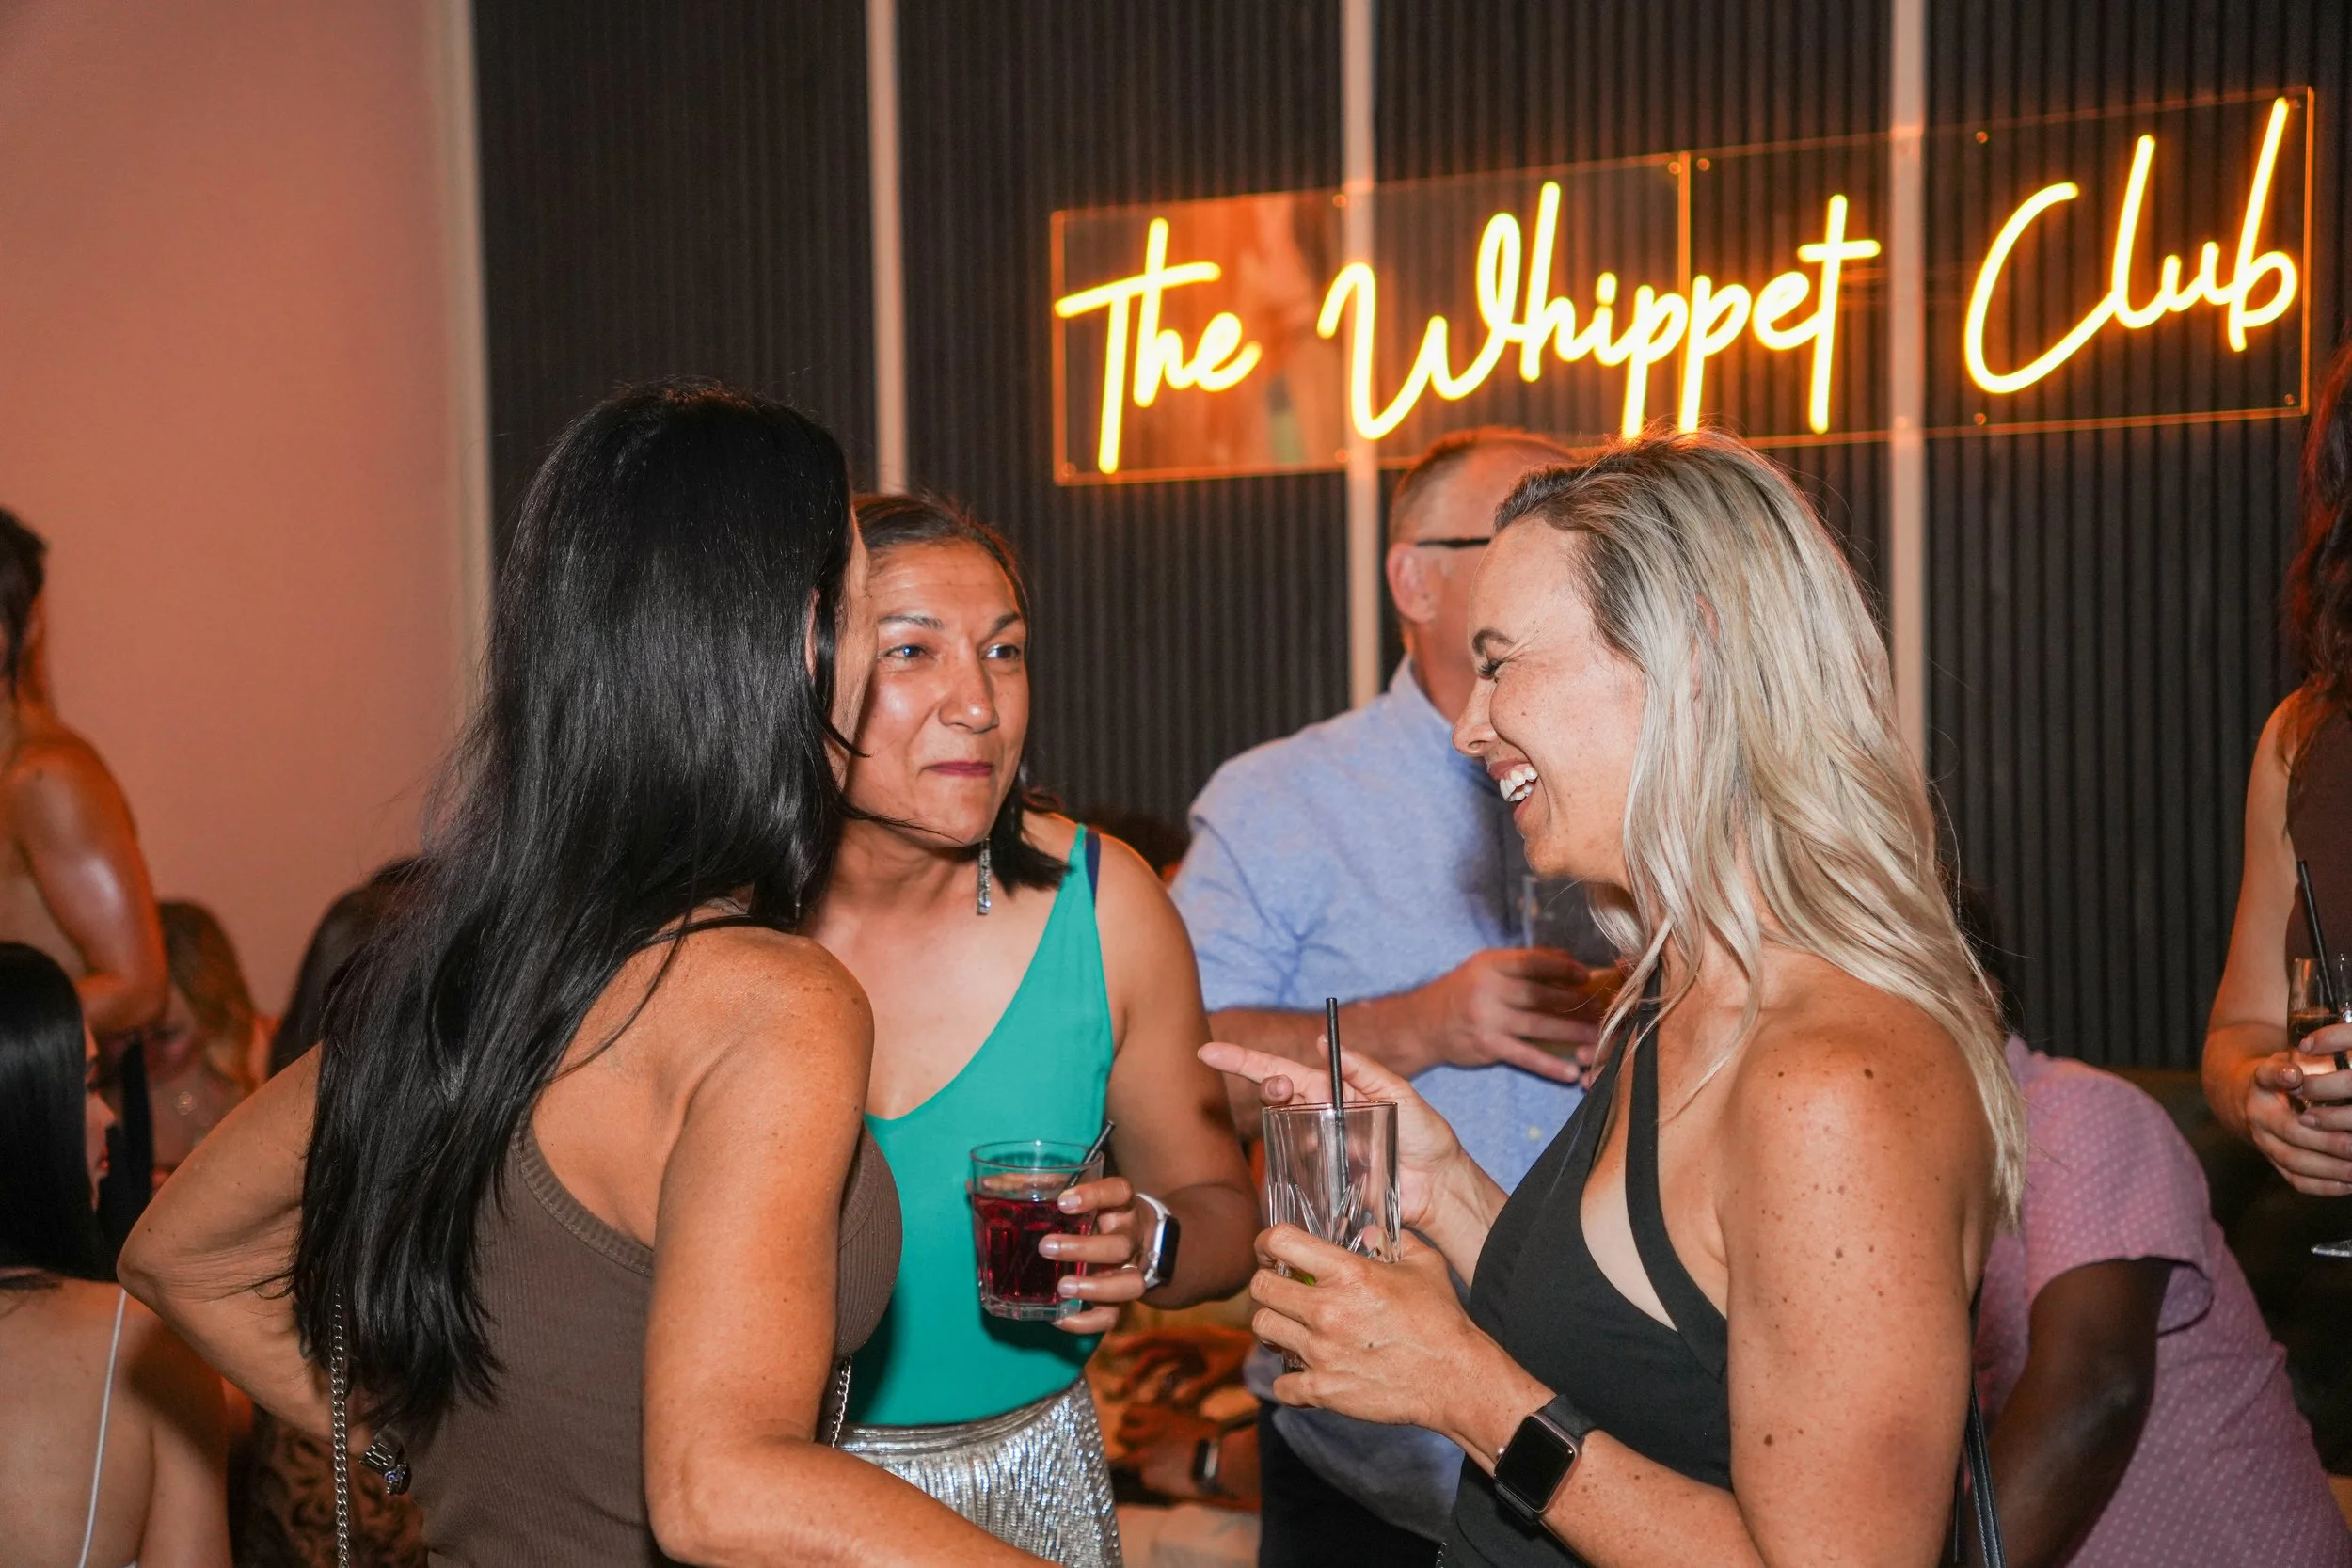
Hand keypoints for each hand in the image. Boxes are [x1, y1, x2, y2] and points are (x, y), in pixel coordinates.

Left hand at [1040, 1176, 1145, 1333]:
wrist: (1136, 1238)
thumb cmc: (1092, 1211)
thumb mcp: (1073, 1194)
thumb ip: (1036, 1188)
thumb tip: (982, 1185)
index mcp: (1119, 1205)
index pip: (1118, 1192)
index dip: (1094, 1196)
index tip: (1063, 1202)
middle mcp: (1129, 1237)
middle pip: (1120, 1245)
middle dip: (1083, 1249)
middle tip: (1046, 1247)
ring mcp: (1129, 1270)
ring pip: (1129, 1284)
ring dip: (1095, 1288)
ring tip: (1062, 1288)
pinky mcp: (1120, 1299)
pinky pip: (1112, 1317)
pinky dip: (1086, 1322)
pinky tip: (1058, 1317)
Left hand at [1118, 1405, 1223, 1499]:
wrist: (1219, 1463)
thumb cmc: (1211, 1437)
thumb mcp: (1190, 1415)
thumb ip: (1170, 1414)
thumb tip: (1161, 1414)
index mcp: (1156, 1416)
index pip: (1128, 1412)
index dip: (1133, 1419)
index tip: (1139, 1425)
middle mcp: (1146, 1436)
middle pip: (1120, 1435)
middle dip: (1129, 1440)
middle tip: (1142, 1446)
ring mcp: (1145, 1459)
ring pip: (1127, 1459)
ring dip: (1137, 1460)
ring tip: (1154, 1463)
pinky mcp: (1149, 1480)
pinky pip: (1143, 1478)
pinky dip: (1153, 1478)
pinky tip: (1168, 1477)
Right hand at [1199, 1042, 1467, 1232]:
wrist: (1438, 1186)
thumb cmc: (1426, 1137)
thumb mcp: (1400, 1095)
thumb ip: (1367, 1070)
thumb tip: (1323, 1041)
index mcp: (1335, 1090)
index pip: (1283, 1070)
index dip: (1244, 1060)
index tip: (1209, 1052)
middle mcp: (1321, 1115)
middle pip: (1274, 1094)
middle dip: (1263, 1082)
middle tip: (1279, 1089)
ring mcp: (1319, 1148)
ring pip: (1280, 1127)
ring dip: (1278, 1115)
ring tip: (1299, 1115)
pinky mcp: (1322, 1179)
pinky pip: (1295, 1168)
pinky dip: (1290, 1160)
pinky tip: (1307, 1156)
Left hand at [1249, 1226, 1543, 1447]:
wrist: (1455, 1380)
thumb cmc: (1442, 1321)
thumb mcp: (1424, 1265)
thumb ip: (1392, 1240)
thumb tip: (1369, 1233)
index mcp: (1348, 1273)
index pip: (1280, 1241)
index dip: (1268, 1241)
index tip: (1273, 1250)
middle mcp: (1326, 1310)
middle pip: (1260, 1287)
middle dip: (1266, 1283)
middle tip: (1281, 1288)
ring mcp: (1321, 1353)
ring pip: (1263, 1330)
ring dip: (1274, 1326)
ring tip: (1291, 1327)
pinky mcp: (1323, 1391)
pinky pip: (1280, 1384)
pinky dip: (1289, 1379)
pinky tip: (1306, 1371)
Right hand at [1416, 948, 1607, 1082]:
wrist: (1423, 1024)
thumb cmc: (1461, 992)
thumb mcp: (1485, 968)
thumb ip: (1523, 962)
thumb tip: (1567, 959)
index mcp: (1490, 965)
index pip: (1533, 963)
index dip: (1563, 968)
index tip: (1586, 976)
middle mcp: (1488, 990)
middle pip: (1541, 995)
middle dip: (1576, 1003)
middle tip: (1603, 1010)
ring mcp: (1488, 1020)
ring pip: (1540, 1025)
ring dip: (1573, 1032)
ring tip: (1598, 1037)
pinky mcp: (1489, 1046)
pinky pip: (1526, 1057)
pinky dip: (1550, 1065)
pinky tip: (1571, 1072)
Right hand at [2250, 1026, 2351, 1194]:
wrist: (2245, 1098)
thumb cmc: (2283, 1075)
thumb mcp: (2288, 1057)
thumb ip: (2309, 1059)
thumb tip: (2343, 1059)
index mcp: (2260, 1083)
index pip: (2266, 1076)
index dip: (2279, 1076)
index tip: (2293, 1074)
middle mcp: (2258, 1113)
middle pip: (2290, 1130)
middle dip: (2328, 1140)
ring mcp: (2263, 1140)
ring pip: (2294, 1160)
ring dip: (2331, 1168)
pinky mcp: (2272, 1161)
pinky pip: (2296, 1179)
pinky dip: (2324, 1185)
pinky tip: (2349, 1184)